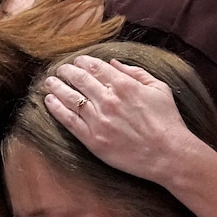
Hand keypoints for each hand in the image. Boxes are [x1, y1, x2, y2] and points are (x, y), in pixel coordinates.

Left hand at [43, 55, 196, 181]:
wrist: (168, 154)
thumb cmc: (167, 121)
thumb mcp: (158, 88)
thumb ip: (135, 72)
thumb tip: (112, 62)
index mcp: (124, 85)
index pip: (95, 67)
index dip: (82, 62)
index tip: (76, 61)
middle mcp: (108, 100)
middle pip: (79, 80)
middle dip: (66, 71)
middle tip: (60, 70)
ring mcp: (99, 121)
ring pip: (70, 98)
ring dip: (56, 87)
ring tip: (49, 82)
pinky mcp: (93, 140)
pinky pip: (69, 121)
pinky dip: (56, 109)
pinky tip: (49, 101)